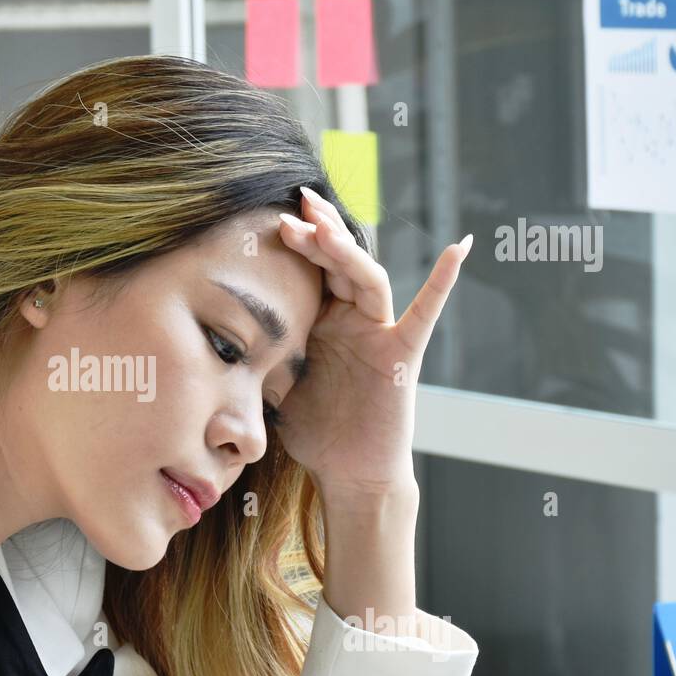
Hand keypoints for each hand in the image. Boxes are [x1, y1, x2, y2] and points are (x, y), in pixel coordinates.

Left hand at [273, 186, 470, 498]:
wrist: (349, 472)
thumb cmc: (315, 432)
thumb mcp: (274, 384)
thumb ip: (258, 352)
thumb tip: (215, 331)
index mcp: (322, 322)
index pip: (311, 270)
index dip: (297, 242)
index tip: (272, 215)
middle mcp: (352, 320)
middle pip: (339, 263)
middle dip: (319, 233)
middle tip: (297, 203)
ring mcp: (380, 333)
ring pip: (367, 279)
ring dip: (346, 250)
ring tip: (324, 225)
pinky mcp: (402, 354)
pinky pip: (424, 313)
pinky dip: (442, 281)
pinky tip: (459, 247)